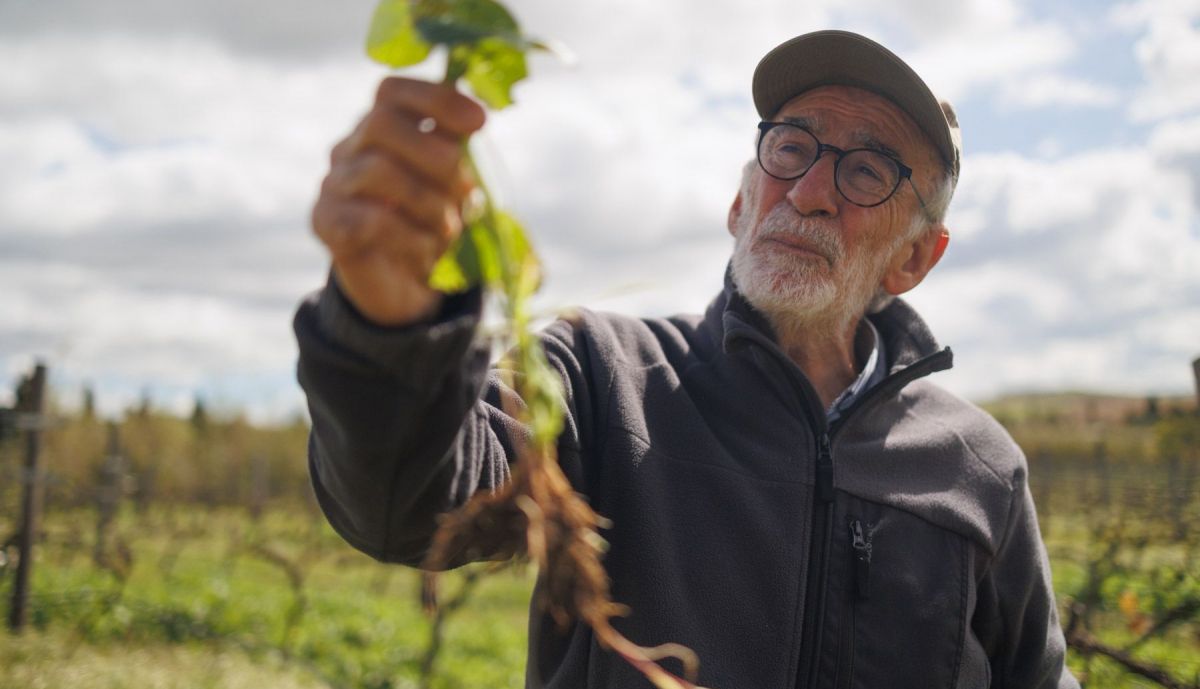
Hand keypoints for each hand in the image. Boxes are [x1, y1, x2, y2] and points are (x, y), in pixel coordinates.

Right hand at [312, 77, 485, 325]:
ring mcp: (332, 184)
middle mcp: (349, 148)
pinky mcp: (324, 223)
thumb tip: (474, 120)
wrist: (402, 286)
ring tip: (449, 230)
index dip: (437, 100)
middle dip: (435, 155)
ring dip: (429, 202)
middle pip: (381, 123)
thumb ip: (458, 152)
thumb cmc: (430, 223)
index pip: (393, 92)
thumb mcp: (453, 186)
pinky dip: (411, 238)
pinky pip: (370, 220)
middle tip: (466, 190)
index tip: (480, 123)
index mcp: (379, 127)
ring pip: (379, 170)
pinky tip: (425, 253)